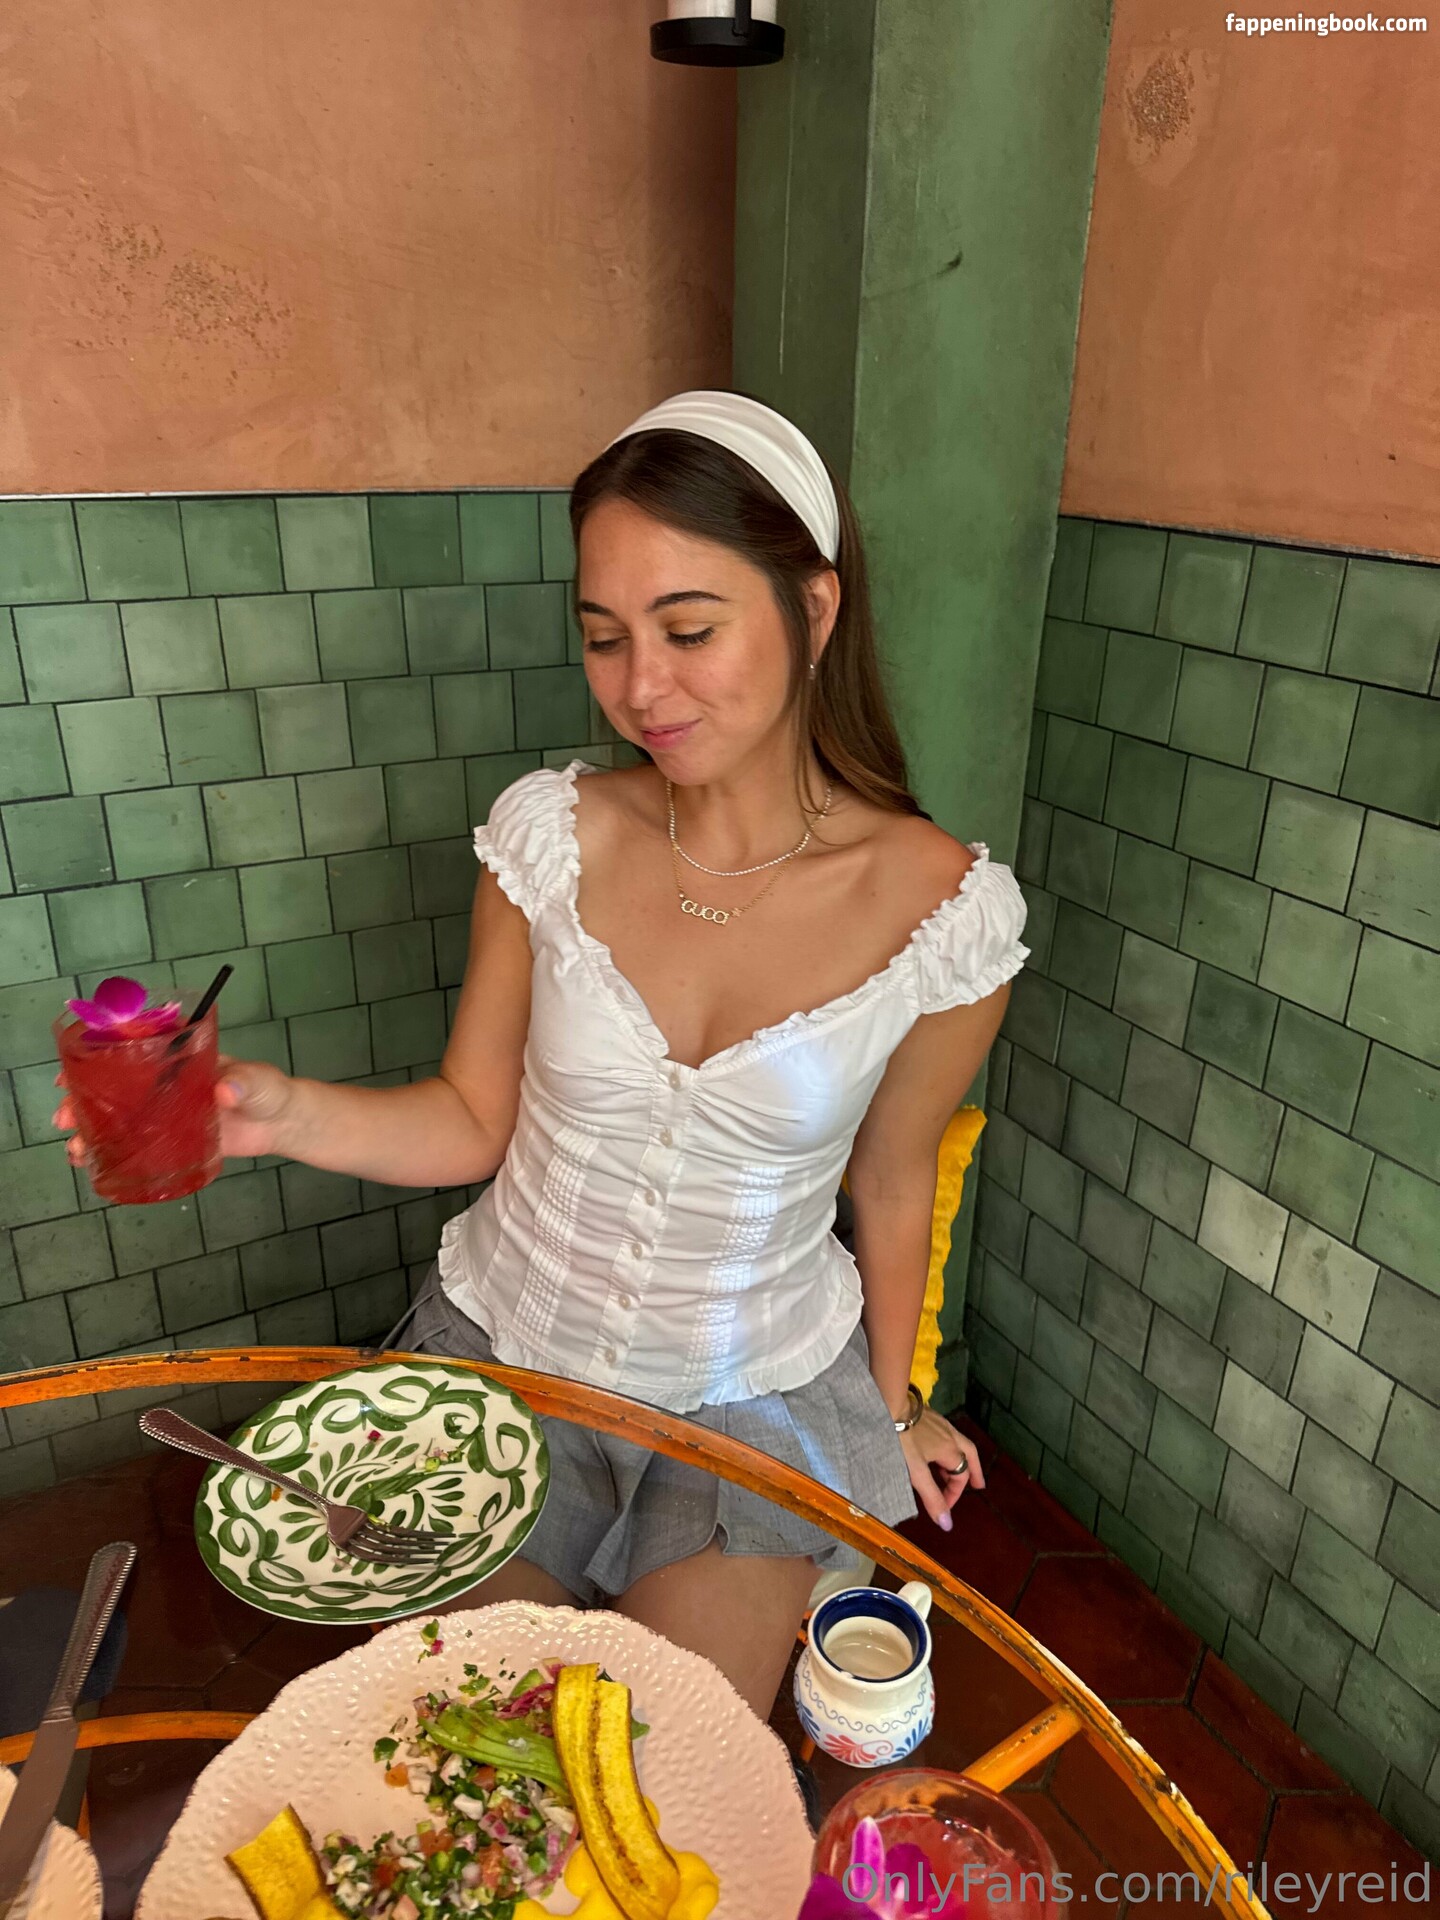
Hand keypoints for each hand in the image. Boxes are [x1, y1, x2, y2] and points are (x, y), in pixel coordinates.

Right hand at [54, 1054, 298, 1165]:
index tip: (72, 1071)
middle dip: (83, 1100)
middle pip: (114, 1087)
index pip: (129, 1051)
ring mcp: (165, 1112)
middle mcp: (164, 1084)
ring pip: (118, 1117)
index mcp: (178, 1059)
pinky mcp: (172, 1139)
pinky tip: (93, 1163)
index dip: (96, 1059)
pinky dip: (112, 1152)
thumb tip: (226, 1090)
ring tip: (75, 1149)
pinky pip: (135, 1144)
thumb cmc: (269, 1091)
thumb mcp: (259, 1082)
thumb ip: (246, 1082)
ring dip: (91, 1130)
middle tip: (64, 1116)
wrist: (280, 1123)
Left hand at [900, 1407, 985, 1532]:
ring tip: (952, 1472)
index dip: (954, 1495)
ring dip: (959, 1460)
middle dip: (974, 1471)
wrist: (888, 1403)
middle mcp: (950, 1435)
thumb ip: (932, 1497)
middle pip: (969, 1454)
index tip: (943, 1508)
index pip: (961, 1476)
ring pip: (958, 1443)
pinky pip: (945, 1435)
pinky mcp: (928, 1415)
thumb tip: (947, 1524)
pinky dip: (947, 1448)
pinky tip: (934, 1450)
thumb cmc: (902, 1438)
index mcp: (951, 1449)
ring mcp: (940, 1423)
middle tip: (978, 1484)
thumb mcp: (916, 1472)